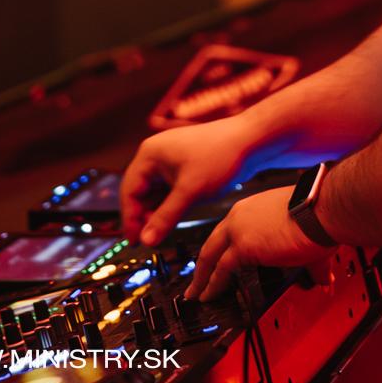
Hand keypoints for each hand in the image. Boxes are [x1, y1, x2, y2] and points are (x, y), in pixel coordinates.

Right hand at [121, 116, 259, 245]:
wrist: (252, 140)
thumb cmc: (221, 157)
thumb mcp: (190, 191)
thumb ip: (165, 218)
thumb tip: (145, 240)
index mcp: (150, 154)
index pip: (129, 190)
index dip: (129, 218)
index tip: (134, 241)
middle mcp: (156, 155)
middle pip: (139, 192)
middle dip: (142, 216)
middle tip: (147, 240)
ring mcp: (170, 161)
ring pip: (155, 192)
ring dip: (155, 212)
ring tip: (160, 233)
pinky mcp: (185, 167)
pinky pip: (169, 190)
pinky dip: (169, 205)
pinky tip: (172, 220)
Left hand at [184, 188, 329, 300]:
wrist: (322, 208)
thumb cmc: (320, 214)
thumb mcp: (306, 231)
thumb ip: (310, 258)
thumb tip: (322, 278)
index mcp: (253, 208)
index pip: (230, 230)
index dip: (222, 249)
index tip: (218, 261)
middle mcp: (241, 215)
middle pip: (213, 242)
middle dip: (203, 264)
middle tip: (197, 279)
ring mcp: (239, 230)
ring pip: (210, 256)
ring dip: (202, 278)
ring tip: (196, 294)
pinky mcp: (243, 246)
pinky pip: (221, 270)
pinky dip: (212, 285)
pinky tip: (208, 296)